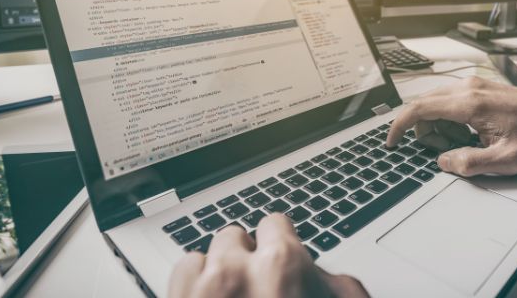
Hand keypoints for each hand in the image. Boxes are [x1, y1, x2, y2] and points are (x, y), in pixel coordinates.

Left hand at [169, 214, 367, 297]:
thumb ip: (337, 282)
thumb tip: (325, 271)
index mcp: (281, 265)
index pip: (275, 224)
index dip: (280, 246)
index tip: (279, 261)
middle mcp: (234, 272)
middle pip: (235, 236)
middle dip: (245, 257)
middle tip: (257, 288)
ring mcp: (199, 292)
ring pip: (202, 256)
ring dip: (214, 272)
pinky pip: (179, 276)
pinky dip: (191, 287)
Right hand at [386, 77, 516, 176]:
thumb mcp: (504, 160)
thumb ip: (469, 162)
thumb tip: (443, 161)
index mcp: (470, 104)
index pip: (419, 108)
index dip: (399, 126)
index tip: (392, 141)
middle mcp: (469, 88)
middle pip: (425, 104)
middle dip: (422, 130)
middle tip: (440, 152)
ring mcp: (475, 85)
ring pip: (437, 101)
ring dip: (436, 125)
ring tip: (458, 145)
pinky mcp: (482, 88)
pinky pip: (451, 100)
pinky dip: (448, 118)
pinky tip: (466, 135)